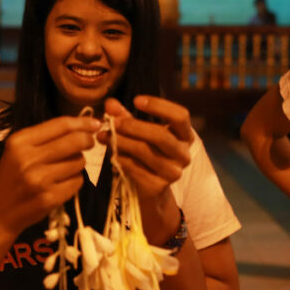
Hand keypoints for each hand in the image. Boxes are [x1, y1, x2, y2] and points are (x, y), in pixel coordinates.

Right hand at [0, 115, 99, 237]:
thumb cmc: (10, 177)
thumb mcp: (18, 151)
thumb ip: (46, 137)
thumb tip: (84, 126)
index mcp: (20, 141)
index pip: (60, 125)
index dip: (83, 122)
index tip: (96, 124)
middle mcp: (29, 158)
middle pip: (75, 141)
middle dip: (88, 140)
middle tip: (89, 143)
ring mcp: (40, 180)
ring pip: (78, 162)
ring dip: (78, 163)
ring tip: (64, 169)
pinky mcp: (50, 198)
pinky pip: (77, 182)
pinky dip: (74, 182)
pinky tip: (61, 184)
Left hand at [102, 96, 192, 242]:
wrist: (152, 189)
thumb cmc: (148, 153)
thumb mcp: (139, 133)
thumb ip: (126, 116)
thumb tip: (109, 102)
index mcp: (185, 135)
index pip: (180, 116)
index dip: (159, 106)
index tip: (136, 100)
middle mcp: (184, 154)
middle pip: (161, 135)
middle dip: (134, 126)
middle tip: (113, 122)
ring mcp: (173, 172)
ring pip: (145, 152)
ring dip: (121, 141)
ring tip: (104, 136)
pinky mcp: (159, 185)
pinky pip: (135, 167)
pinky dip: (120, 158)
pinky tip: (111, 152)